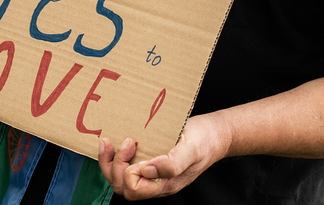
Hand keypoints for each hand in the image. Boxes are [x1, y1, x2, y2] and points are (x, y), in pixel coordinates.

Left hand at [98, 114, 226, 199]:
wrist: (214, 134)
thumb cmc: (204, 141)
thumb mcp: (191, 150)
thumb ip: (172, 163)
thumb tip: (147, 170)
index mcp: (165, 184)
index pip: (134, 189)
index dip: (128, 171)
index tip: (135, 146)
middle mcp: (155, 182)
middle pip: (122, 186)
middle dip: (116, 165)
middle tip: (127, 141)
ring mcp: (150, 173)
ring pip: (119, 178)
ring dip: (110, 161)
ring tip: (109, 141)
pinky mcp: (148, 160)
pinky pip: (124, 166)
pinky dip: (114, 155)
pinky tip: (115, 140)